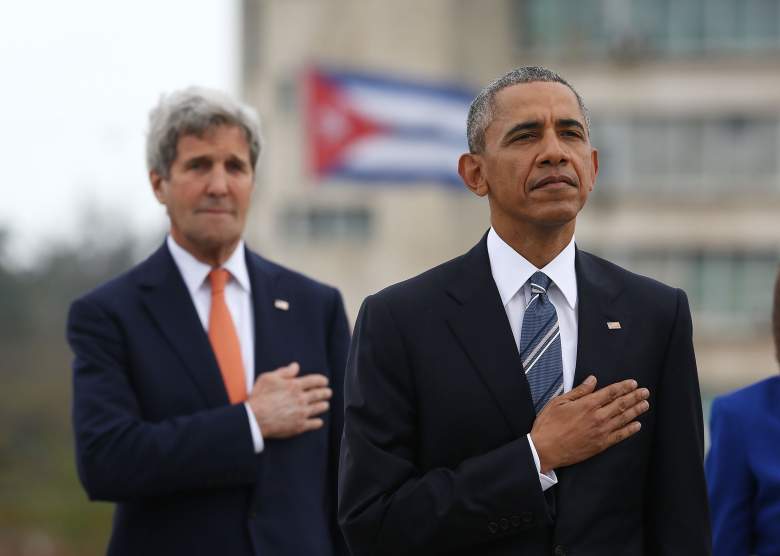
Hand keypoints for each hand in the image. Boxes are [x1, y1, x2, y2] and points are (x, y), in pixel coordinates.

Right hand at [246, 362, 331, 438]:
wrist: (255, 419)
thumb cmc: (259, 397)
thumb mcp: (268, 378)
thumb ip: (284, 372)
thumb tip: (295, 366)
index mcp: (294, 385)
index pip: (315, 380)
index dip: (322, 380)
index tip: (325, 381)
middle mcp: (301, 398)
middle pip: (320, 394)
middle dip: (326, 392)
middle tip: (328, 392)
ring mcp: (302, 412)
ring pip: (320, 408)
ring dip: (324, 405)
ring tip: (325, 405)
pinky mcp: (300, 426)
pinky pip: (315, 423)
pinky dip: (318, 422)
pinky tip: (319, 421)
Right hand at [530, 375, 649, 472]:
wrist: (545, 450)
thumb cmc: (548, 425)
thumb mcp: (559, 402)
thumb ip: (579, 391)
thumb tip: (592, 380)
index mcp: (587, 405)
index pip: (610, 392)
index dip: (623, 387)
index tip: (633, 383)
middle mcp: (597, 417)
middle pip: (621, 404)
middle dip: (634, 397)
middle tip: (645, 392)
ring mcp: (601, 432)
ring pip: (623, 419)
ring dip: (636, 411)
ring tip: (645, 404)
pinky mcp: (601, 445)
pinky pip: (620, 436)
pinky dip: (630, 430)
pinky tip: (637, 425)